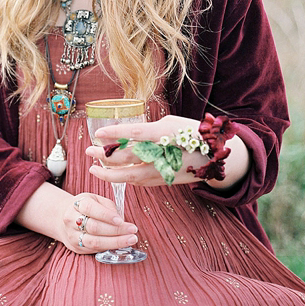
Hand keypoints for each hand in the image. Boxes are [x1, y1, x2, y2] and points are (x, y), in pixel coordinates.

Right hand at [15, 182, 138, 254]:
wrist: (63, 218)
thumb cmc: (85, 208)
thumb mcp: (95, 199)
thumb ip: (108, 206)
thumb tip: (120, 219)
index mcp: (77, 204)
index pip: (91, 208)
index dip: (106, 215)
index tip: (121, 220)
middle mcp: (71, 219)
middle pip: (94, 227)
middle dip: (116, 230)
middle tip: (133, 230)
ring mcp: (72, 235)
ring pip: (94, 241)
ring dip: (115, 242)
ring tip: (131, 240)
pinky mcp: (76, 247)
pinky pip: (94, 250)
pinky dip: (109, 248)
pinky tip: (120, 245)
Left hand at [85, 114, 214, 186]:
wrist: (216, 157)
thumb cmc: (191, 133)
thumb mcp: (170, 124)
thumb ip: (147, 130)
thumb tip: (124, 134)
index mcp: (166, 135)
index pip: (136, 134)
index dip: (116, 133)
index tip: (98, 134)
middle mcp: (163, 155)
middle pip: (128, 158)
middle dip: (104, 155)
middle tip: (88, 151)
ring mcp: (163, 171)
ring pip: (130, 176)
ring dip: (109, 173)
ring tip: (93, 167)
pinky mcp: (163, 181)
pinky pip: (139, 181)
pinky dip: (123, 178)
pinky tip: (111, 173)